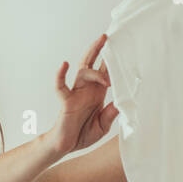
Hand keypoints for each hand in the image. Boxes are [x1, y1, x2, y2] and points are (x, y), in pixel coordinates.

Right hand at [52, 34, 118, 156]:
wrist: (66, 145)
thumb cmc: (83, 134)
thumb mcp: (104, 124)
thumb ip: (111, 113)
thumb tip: (122, 102)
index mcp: (97, 93)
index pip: (105, 72)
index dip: (112, 61)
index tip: (121, 48)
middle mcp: (86, 89)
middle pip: (91, 63)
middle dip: (98, 49)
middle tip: (106, 36)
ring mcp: (75, 93)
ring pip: (82, 71)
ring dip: (94, 70)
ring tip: (105, 78)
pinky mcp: (66, 100)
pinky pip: (61, 85)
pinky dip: (61, 74)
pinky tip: (64, 64)